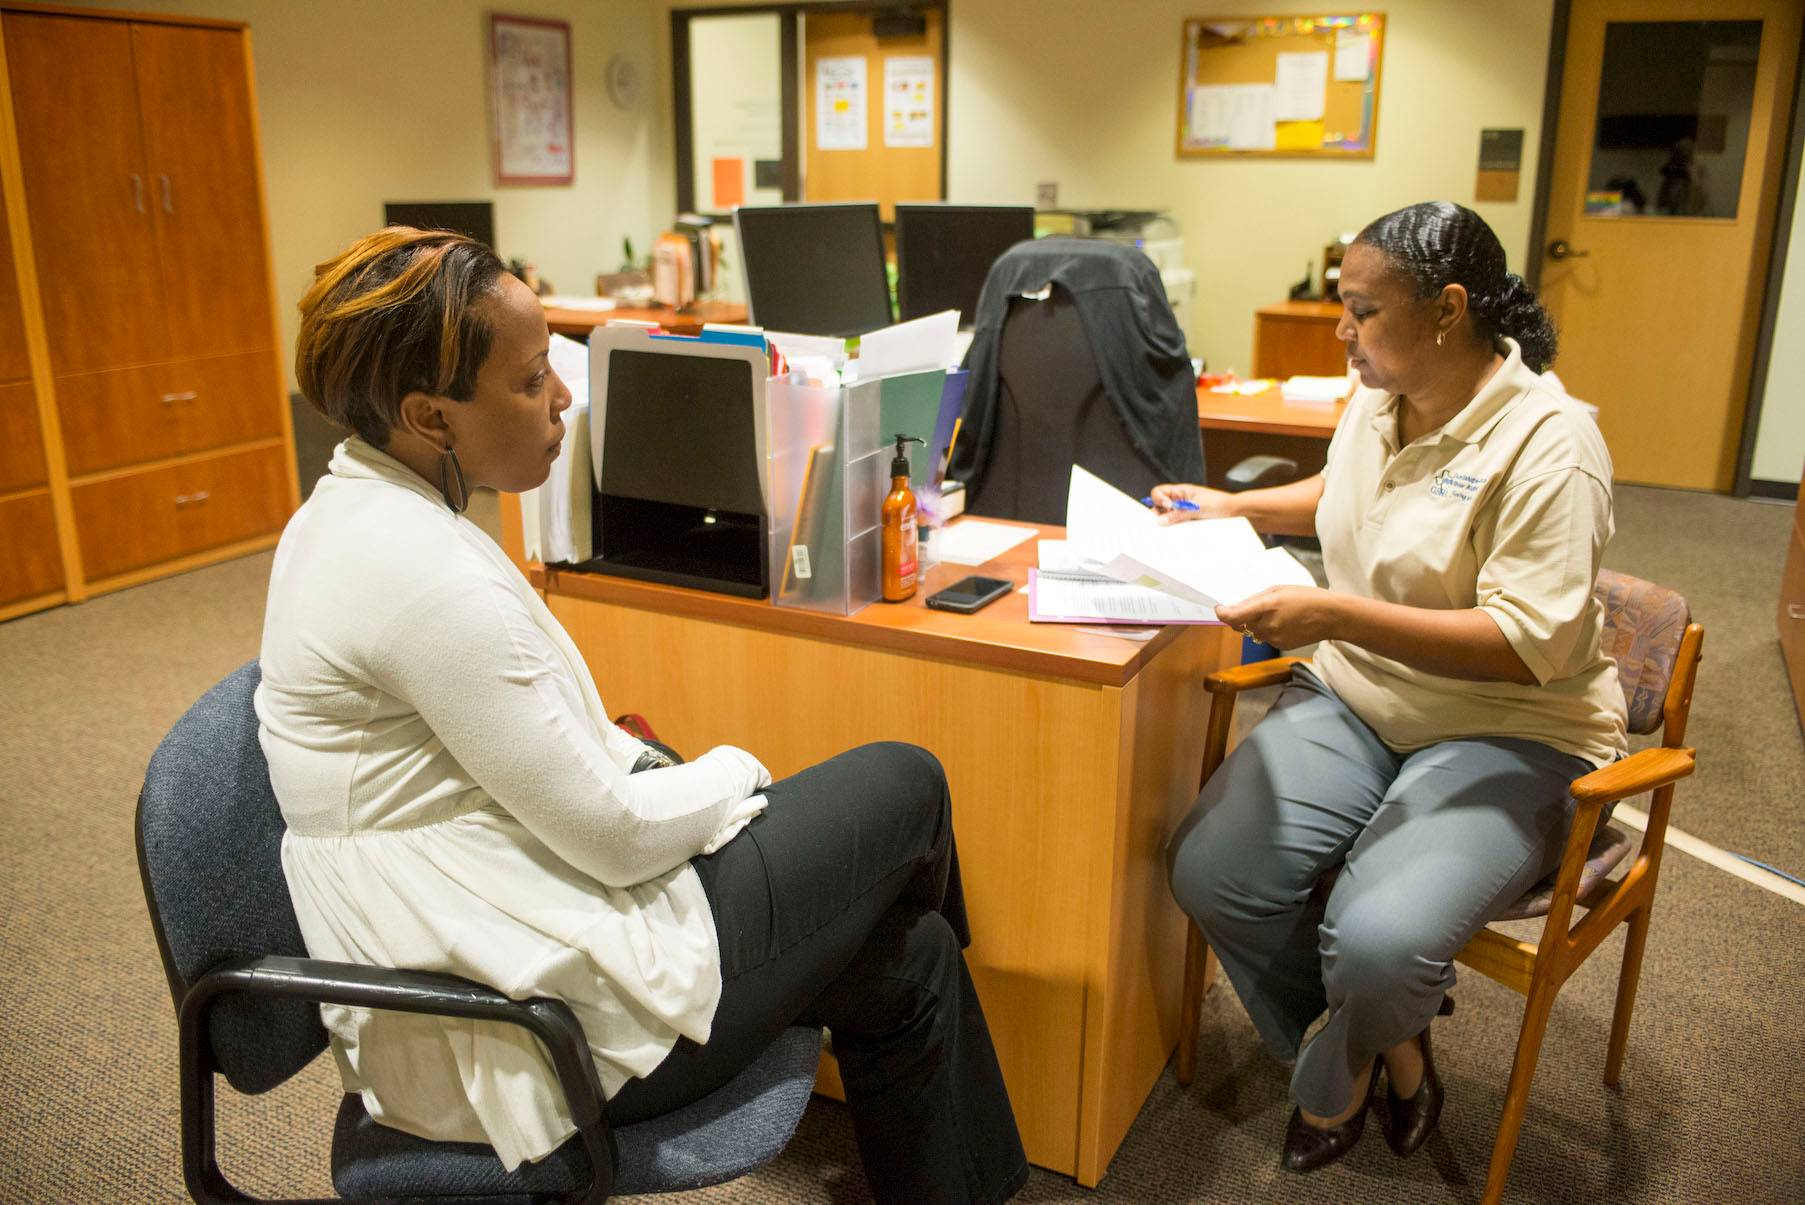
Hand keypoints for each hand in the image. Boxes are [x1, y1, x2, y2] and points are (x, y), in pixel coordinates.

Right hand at [1149, 482, 1237, 524]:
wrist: (1233, 511)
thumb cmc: (1218, 503)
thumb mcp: (1198, 507)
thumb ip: (1179, 513)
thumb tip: (1161, 520)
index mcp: (1179, 491)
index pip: (1159, 492)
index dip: (1158, 499)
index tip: (1167, 507)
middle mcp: (1178, 501)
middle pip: (1159, 506)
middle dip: (1158, 514)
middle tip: (1163, 522)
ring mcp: (1181, 512)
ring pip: (1166, 518)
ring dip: (1167, 523)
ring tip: (1174, 527)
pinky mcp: (1186, 522)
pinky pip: (1175, 526)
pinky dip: (1174, 530)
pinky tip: (1179, 532)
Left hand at [1215, 586, 1341, 648]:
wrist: (1331, 616)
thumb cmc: (1306, 597)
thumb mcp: (1278, 589)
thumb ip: (1254, 600)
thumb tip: (1234, 608)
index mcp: (1267, 606)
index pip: (1234, 617)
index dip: (1222, 613)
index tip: (1219, 608)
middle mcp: (1268, 625)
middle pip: (1241, 624)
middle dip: (1242, 616)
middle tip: (1257, 605)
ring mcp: (1274, 638)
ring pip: (1253, 632)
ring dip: (1256, 623)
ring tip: (1277, 612)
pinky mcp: (1280, 646)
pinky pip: (1265, 637)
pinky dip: (1268, 630)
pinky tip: (1284, 622)